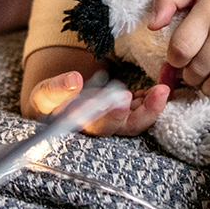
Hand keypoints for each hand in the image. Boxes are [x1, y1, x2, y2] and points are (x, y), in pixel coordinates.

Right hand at [19, 48, 169, 136]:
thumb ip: (56, 89)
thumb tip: (74, 80)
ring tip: (165, 84)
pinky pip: (141, 106)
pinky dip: (152, 95)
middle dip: (148, 111)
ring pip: (140, 118)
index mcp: (82, 128)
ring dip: (154, 103)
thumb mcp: (44, 95)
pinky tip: (160, 81)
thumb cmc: (47, 103)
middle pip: (129, 127)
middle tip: (161, 91)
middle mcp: (102, 128)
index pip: (99, 127)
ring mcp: (115, 120)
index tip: (124, 98)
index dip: (113, 116)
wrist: (54, 106)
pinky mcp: (122, 111)